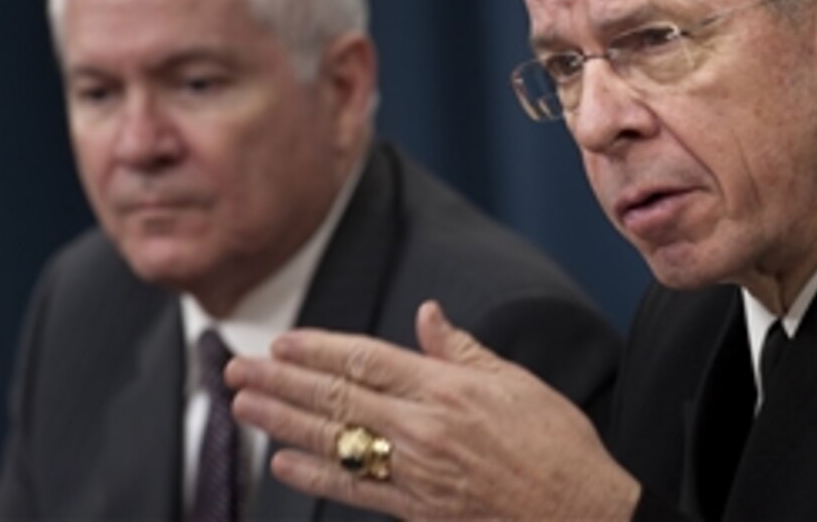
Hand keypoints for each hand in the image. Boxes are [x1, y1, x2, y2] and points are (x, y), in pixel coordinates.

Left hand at [226, 300, 639, 519]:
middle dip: (282, 382)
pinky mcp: (417, 509)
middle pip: (338, 399)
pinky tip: (282, 463)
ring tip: (243, 405)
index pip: (367, 362)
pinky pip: (355, 490)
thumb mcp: (515, 382)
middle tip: (236, 368)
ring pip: (335, 441)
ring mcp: (417, 472)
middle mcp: (425, 427)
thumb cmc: (556, 443)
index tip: (281, 343)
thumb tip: (427, 314)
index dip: (319, 351)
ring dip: (283, 422)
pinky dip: (315, 476)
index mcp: (448, 389)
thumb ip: (461, 350)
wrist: (580, 515)